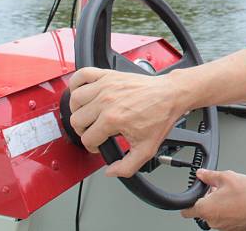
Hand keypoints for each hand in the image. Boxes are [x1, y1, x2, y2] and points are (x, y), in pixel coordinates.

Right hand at [68, 66, 184, 176]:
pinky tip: (82, 92)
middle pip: (77, 120)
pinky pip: (82, 75)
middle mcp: (106, 101)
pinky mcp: (108, 75)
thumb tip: (111, 171)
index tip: (100, 145)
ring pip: (75, 100)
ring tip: (89, 115)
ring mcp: (106, 86)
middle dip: (84, 130)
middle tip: (95, 131)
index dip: (93, 146)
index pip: (87, 138)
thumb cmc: (160, 116)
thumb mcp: (146, 149)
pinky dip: (76, 82)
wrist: (171, 95)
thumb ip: (127, 166)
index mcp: (113, 119)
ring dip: (78, 110)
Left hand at [181, 169, 245, 230]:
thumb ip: (209, 175)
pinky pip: (225, 220)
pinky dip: (229, 212)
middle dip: (209, 200)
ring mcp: (223, 227)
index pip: (186, 211)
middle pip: (203, 210)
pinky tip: (238, 203)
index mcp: (206, 209)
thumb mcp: (226, 177)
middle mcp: (212, 221)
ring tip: (232, 195)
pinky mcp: (233, 229)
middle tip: (220, 189)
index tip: (191, 199)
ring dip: (220, 206)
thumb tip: (201, 174)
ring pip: (215, 215)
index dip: (187, 203)